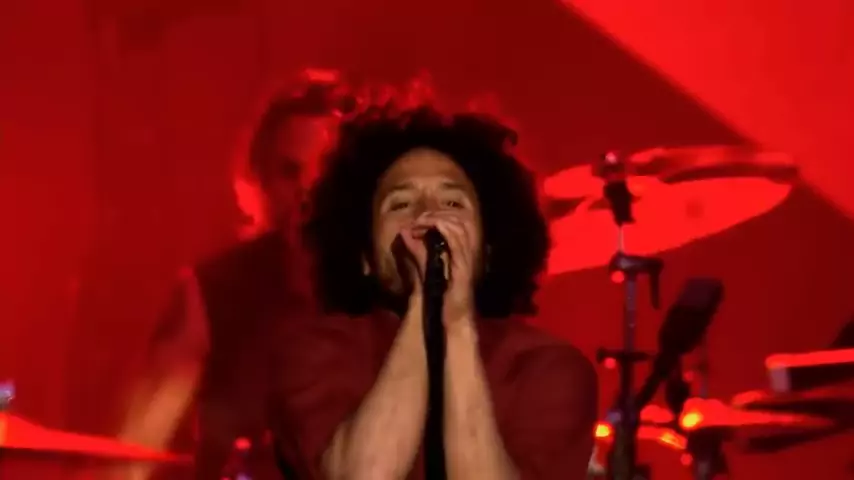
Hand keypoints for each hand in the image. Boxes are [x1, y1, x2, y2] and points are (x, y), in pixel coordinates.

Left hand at [397, 211, 477, 325]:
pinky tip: (432, 227)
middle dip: (439, 214)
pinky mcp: (462, 268)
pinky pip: (456, 243)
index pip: (458, 224)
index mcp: (461, 253)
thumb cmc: (439, 297)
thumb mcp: (425, 268)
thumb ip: (417, 251)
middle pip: (460, 221)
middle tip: (420, 218)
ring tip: (422, 221)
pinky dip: (444, 230)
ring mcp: (467, 260)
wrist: (452, 319)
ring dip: (439, 220)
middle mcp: (467, 254)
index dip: (441, 216)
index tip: (422, 219)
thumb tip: (404, 233)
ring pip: (459, 228)